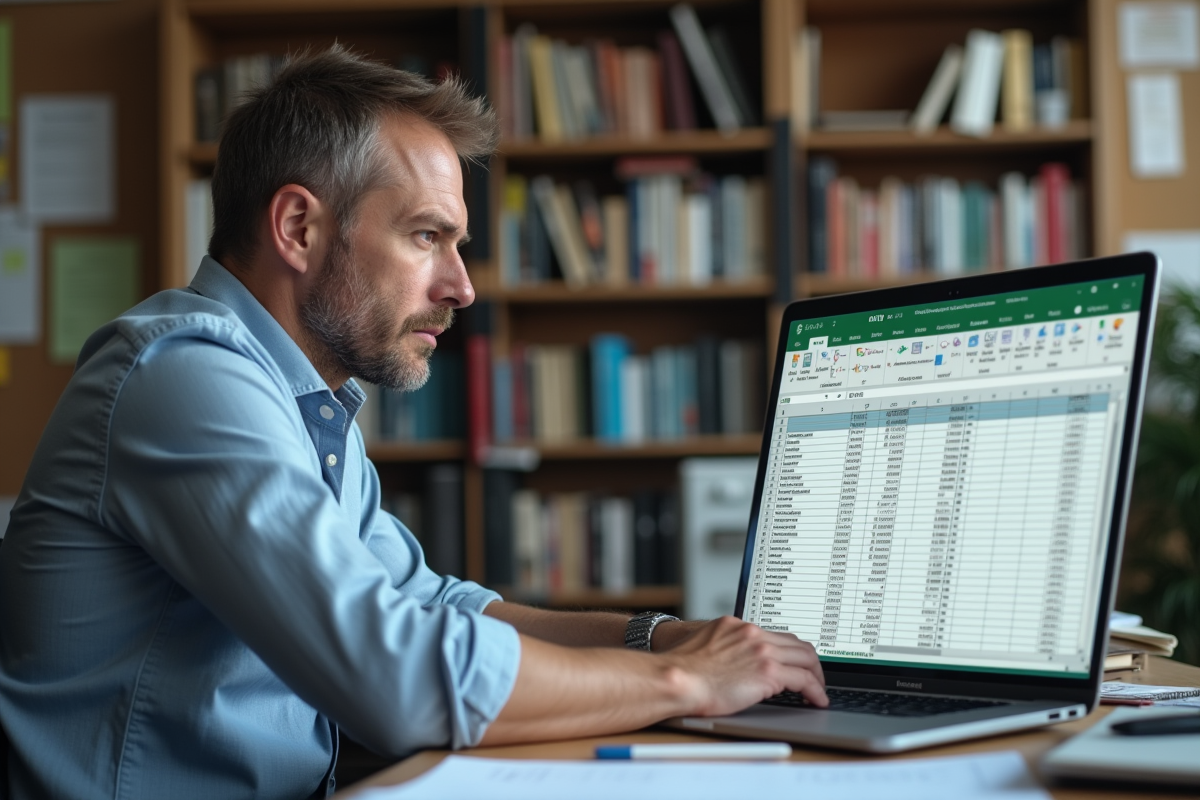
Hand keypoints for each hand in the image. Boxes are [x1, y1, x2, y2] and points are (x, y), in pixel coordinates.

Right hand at [659, 616, 826, 716]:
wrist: (677, 678)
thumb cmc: (681, 670)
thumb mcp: (703, 646)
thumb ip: (723, 648)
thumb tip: (730, 664)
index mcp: (737, 626)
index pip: (775, 635)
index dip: (789, 651)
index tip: (794, 663)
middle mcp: (752, 634)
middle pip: (796, 643)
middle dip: (809, 662)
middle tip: (814, 677)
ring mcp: (762, 651)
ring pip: (806, 658)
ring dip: (816, 676)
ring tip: (819, 690)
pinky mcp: (768, 672)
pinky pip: (804, 679)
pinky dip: (816, 690)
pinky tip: (817, 700)